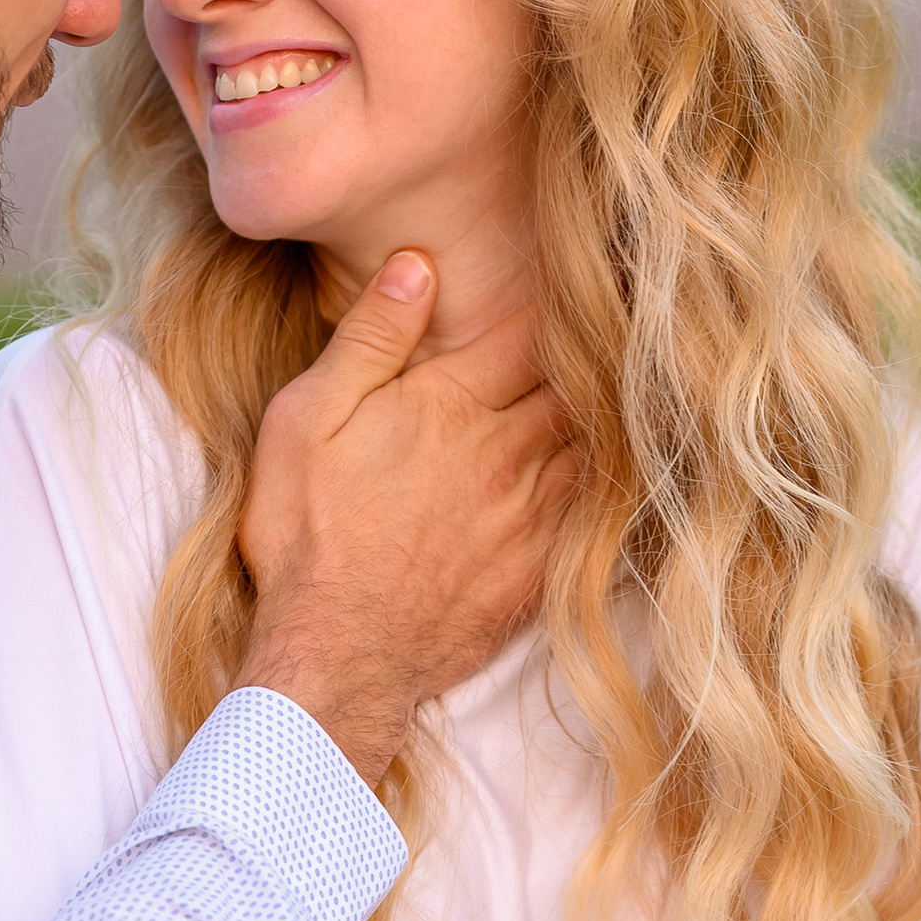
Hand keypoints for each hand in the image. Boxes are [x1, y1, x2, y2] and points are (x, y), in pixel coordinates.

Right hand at [237, 252, 575, 780]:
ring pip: (592, 439)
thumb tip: (417, 264)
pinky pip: (596, 505)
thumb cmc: (306, 534)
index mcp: (451, 404)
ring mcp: (531, 513)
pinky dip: (606, 477)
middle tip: (602, 325)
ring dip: (600, 410)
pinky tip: (609, 464)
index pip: (527, 331)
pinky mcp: (542, 567)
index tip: (566, 278)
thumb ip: (370, 340)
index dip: (549, 301)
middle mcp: (506, 451)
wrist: (334, 656)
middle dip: (584, 353)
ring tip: (614, 383)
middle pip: (572, 381)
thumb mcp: (307, 420)